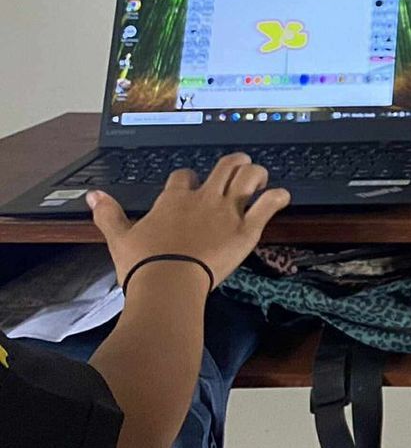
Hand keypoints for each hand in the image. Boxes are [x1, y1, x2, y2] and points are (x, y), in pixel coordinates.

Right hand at [87, 152, 291, 288]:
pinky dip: (278, 197)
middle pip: (225, 165)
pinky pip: (268, 205)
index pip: (184, 175)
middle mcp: (204, 199)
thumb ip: (108, 214)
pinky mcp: (246, 229)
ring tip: (260, 178)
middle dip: (235, 163)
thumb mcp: (119, 237)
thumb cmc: (144, 265)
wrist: (168, 284)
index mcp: (174, 199)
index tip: (190, 184)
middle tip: (239, 167)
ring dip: (258, 174)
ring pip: (250, 176)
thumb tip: (93, 196)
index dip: (189, 177)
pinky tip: (280, 197)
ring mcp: (227, 212)